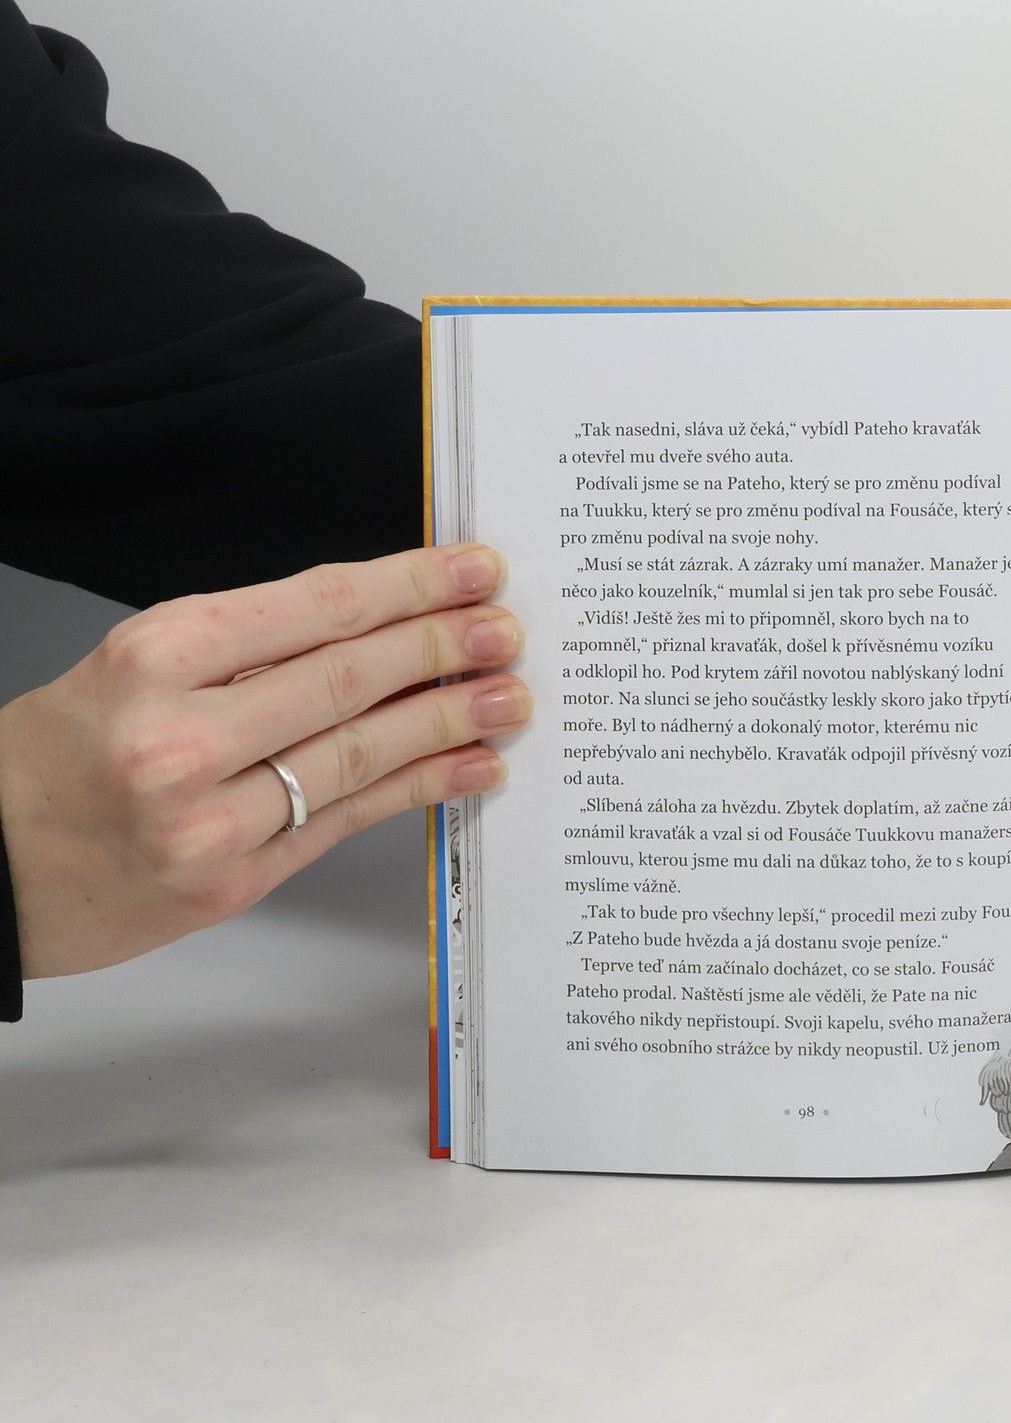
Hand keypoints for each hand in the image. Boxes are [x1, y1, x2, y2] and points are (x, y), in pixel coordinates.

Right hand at [0, 543, 528, 977]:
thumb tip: (380, 618)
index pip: (318, 607)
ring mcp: (209, 818)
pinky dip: (420, 788)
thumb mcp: (136, 661)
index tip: (472, 570)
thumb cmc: (61, 755)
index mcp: (159, 655)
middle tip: (507, 630)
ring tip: (509, 697)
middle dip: (443, 647)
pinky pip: (348, 820)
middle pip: (349, 676)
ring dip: (448, 721)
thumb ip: (251, 642)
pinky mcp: (232, 882)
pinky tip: (471, 765)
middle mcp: (183, 736)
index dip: (411, 585)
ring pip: (359, 752)